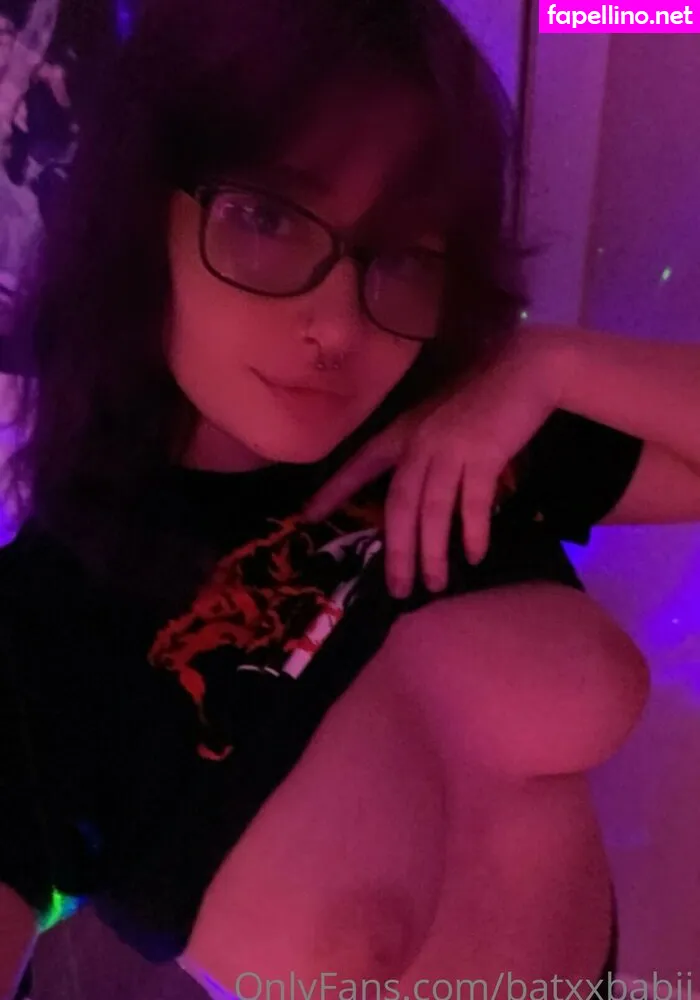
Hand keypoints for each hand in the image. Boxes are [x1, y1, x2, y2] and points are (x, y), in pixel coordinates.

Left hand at [304, 326, 566, 597]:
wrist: (526, 368)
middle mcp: (420, 442)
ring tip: (435, 584)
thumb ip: (422, 452)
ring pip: (432, 509)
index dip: (334, 491)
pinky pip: (473, 501)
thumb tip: (415, 498)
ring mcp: (451, 448)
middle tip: (398, 589)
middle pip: (399, 504)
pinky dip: (473, 530)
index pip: (360, 464)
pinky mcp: (485, 453)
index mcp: (404, 432)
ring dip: (432, 551)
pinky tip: (473, 555)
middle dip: (397, 550)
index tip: (307, 517)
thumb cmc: (483, 398)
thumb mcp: (439, 421)